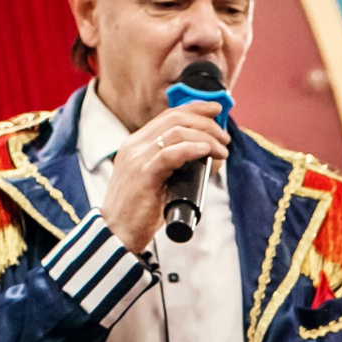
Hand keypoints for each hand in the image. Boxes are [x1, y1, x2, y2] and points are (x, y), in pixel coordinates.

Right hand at [101, 100, 230, 250]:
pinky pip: (171, 153)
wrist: (117, 232)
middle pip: (175, 118)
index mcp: (136, 143)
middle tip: (225, 137)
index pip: (168, 115)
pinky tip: (206, 151)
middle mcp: (135, 145)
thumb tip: (207, 158)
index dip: (194, 109)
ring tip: (222, 150)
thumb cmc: (139, 211)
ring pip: (177, 132)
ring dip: (206, 138)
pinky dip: (193, 148)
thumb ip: (173, 166)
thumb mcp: (155, 180)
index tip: (216, 110)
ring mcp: (138, 158)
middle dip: (206, 122)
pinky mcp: (144, 174)